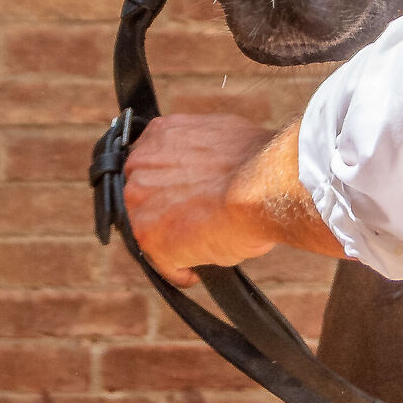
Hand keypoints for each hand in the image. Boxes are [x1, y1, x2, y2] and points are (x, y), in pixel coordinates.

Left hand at [122, 114, 290, 285]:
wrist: (263, 184)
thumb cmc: (257, 162)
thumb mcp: (222, 137)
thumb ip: (198, 152)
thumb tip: (205, 167)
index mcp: (160, 134)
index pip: (152, 164)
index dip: (170, 184)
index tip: (186, 196)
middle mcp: (139, 165)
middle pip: (143, 196)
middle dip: (167, 210)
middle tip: (196, 222)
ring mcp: (139, 202)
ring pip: (150, 229)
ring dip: (173, 241)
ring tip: (203, 247)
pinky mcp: (148, 238)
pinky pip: (162, 262)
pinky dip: (181, 268)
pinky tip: (199, 268)